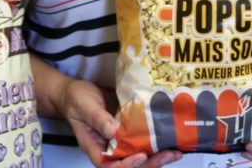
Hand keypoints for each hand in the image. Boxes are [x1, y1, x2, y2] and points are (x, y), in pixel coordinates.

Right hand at [57, 78, 182, 167]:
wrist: (75, 91)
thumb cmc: (76, 99)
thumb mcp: (84, 105)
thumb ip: (97, 118)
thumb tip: (113, 131)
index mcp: (94, 146)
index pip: (109, 165)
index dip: (126, 165)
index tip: (141, 156)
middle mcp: (107, 148)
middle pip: (128, 164)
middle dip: (150, 163)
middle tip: (169, 155)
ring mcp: (118, 141)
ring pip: (138, 156)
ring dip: (157, 157)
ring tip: (176, 152)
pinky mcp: (126, 132)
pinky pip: (140, 142)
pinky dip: (155, 143)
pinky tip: (170, 138)